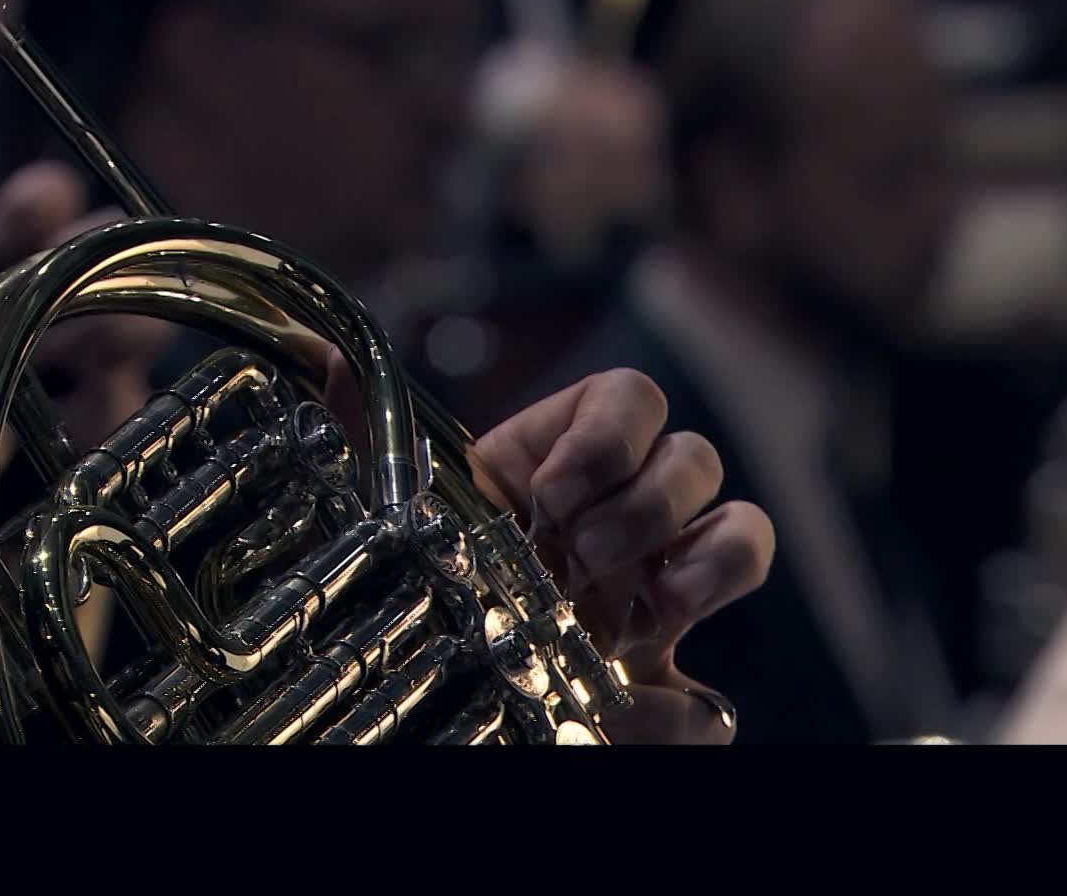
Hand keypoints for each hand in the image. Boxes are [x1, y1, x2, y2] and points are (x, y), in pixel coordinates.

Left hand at [324, 358, 772, 743]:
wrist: (430, 707)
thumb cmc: (426, 596)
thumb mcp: (394, 511)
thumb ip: (368, 439)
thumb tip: (322, 355)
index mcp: (568, 469)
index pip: (632, 398)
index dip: (609, 433)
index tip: (550, 490)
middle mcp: (630, 526)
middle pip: (695, 457)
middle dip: (644, 503)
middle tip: (577, 556)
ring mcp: (658, 606)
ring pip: (744, 536)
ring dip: (708, 563)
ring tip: (631, 612)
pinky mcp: (665, 701)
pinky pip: (716, 702)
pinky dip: (680, 711)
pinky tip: (624, 706)